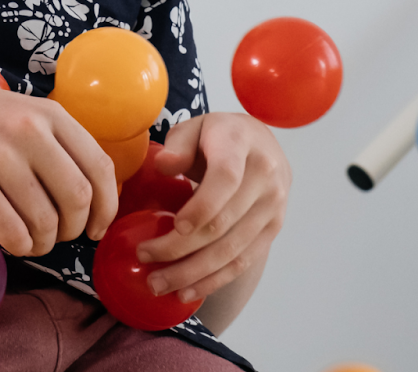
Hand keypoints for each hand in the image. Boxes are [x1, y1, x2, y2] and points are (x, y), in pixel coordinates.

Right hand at [0, 77, 119, 258]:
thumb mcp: (16, 113)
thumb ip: (52, 141)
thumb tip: (92, 192)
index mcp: (47, 113)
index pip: (99, 166)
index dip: (106, 206)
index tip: (97, 227)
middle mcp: (28, 131)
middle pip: (78, 198)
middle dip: (73, 228)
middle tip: (57, 235)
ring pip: (46, 221)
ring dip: (43, 242)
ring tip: (29, 239)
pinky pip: (13, 232)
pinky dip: (19, 245)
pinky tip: (10, 240)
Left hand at [134, 112, 289, 303]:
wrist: (262, 145)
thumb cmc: (218, 136)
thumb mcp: (195, 127)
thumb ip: (178, 144)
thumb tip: (165, 165)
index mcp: (242, 144)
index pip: (226, 179)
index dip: (201, 206)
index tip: (175, 225)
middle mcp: (266, 177)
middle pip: (223, 223)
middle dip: (180, 248)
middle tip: (144, 257)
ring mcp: (273, 207)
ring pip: (231, 250)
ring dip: (192, 273)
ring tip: (158, 283)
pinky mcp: (273, 229)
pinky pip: (243, 262)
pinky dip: (214, 281)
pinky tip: (187, 291)